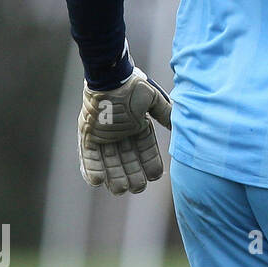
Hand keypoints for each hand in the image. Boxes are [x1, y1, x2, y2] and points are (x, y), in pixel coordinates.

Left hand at [78, 67, 172, 194]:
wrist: (110, 76)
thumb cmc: (133, 86)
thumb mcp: (154, 100)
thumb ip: (165, 115)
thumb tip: (179, 128)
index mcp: (137, 125)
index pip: (145, 149)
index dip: (150, 163)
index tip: (155, 177)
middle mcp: (120, 133)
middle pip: (127, 159)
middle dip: (132, 174)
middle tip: (137, 189)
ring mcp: (103, 134)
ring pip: (109, 160)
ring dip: (114, 176)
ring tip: (119, 190)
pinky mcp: (88, 133)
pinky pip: (89, 155)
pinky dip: (91, 168)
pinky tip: (97, 182)